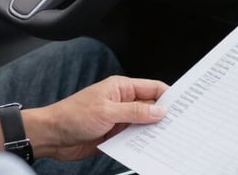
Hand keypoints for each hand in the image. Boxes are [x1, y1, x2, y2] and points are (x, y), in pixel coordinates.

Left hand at [25, 75, 167, 160]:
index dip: (169, 95)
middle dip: (164, 115)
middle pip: (151, 107)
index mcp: (121, 87)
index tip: (185, 104)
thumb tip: (159, 110)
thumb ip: (135, 111)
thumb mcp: (107, 111)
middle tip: (181, 125)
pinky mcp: (115, 135)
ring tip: (169, 139)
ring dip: (153, 131)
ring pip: (144, 125)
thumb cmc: (72, 115)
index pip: (152, 88)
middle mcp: (123, 102)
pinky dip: (142, 143)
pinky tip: (151, 149)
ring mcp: (119, 119)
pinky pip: (134, 139)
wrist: (52, 136)